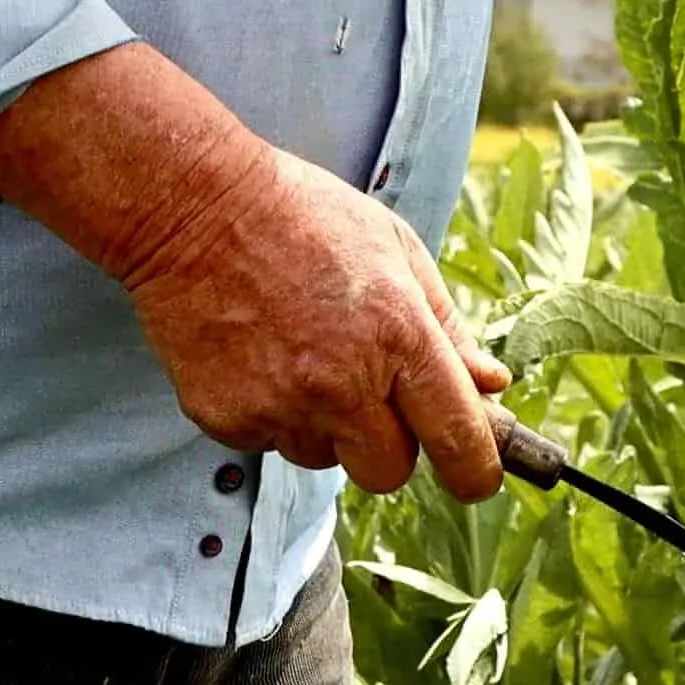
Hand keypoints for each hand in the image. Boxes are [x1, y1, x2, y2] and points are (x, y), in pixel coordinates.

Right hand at [0, 43, 510, 498]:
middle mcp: (343, 382)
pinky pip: (270, 441)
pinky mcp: (227, 419)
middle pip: (390, 472)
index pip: (458, 438)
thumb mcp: (395, 249)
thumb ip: (447, 326)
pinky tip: (259, 354)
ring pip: (325, 457)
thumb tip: (491, 385)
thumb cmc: (302, 216)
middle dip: (388, 446)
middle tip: (368, 394)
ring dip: (325, 425)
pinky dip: (272, 412)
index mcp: (399, 335)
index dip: (475, 470)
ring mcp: (280, 405)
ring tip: (299, 352)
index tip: (474, 476)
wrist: (193, 208)